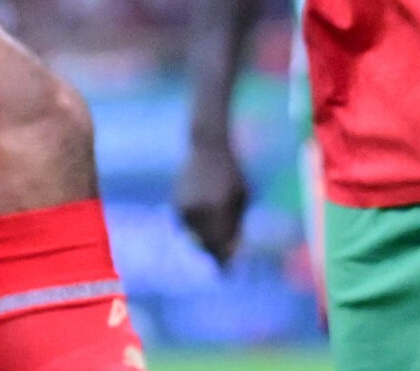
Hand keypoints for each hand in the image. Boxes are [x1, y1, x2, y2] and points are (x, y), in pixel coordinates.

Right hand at [174, 137, 250, 265]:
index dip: (225, 261)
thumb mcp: (242, 198)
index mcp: (217, 209)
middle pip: (207, 244)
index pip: (220, 244)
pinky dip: (198, 228)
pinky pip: (188, 226)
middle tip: (226, 259)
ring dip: (207, 240)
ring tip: (220, 229)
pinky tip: (208, 215)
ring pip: (196, 237)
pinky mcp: (177, 204)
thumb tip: (232, 253)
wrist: (207, 146)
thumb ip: (236, 225)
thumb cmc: (232, 171)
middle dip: (216, 253)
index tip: (229, 272)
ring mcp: (184, 207)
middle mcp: (198, 210)